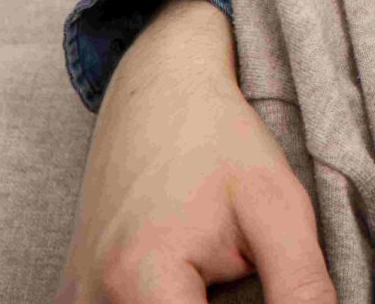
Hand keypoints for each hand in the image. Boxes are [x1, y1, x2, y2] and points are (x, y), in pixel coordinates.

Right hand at [54, 0, 336, 303]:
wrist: (159, 92)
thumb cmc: (221, 144)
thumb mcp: (279, 209)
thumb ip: (301, 286)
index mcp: (139, 280)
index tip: (266, 291)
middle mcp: (90, 298)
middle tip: (241, 263)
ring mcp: (75, 297)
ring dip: (195, 300)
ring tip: (216, 261)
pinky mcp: (73, 293)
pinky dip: (170, 297)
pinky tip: (192, 272)